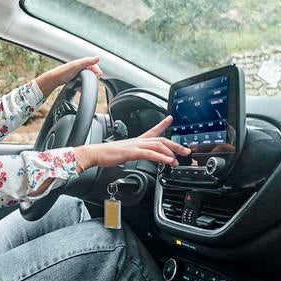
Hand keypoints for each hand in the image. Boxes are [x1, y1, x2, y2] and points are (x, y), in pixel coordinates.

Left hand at [35, 56, 102, 96]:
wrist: (54, 79)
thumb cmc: (63, 72)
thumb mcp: (77, 66)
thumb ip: (88, 61)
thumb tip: (98, 58)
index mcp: (84, 62)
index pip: (97, 69)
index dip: (96, 75)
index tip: (90, 79)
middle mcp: (83, 66)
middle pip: (94, 75)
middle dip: (90, 80)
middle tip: (83, 82)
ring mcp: (80, 72)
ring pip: (89, 80)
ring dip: (86, 84)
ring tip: (80, 86)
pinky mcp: (77, 78)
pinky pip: (84, 83)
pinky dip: (82, 86)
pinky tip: (78, 88)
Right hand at [74, 116, 190, 170]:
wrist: (94, 154)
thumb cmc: (105, 155)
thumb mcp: (123, 154)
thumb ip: (132, 154)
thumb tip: (136, 157)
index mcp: (136, 141)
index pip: (152, 130)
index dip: (163, 124)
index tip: (170, 119)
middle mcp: (137, 141)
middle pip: (160, 139)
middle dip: (175, 145)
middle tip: (186, 151)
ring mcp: (135, 145)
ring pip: (158, 145)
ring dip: (171, 152)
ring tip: (179, 159)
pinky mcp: (132, 152)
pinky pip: (150, 153)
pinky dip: (161, 157)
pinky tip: (168, 161)